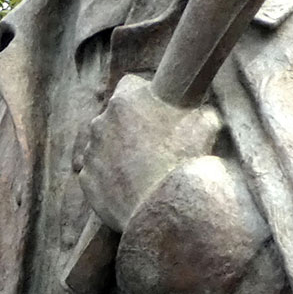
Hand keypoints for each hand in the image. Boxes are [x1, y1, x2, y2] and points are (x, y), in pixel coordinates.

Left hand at [78, 74, 222, 231]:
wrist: (165, 208)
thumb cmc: (185, 160)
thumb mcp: (206, 123)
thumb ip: (199, 110)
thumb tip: (204, 110)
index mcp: (126, 99)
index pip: (130, 84)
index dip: (144, 95)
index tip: (155, 109)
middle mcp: (101, 121)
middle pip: (114, 116)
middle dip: (129, 126)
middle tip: (153, 143)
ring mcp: (90, 151)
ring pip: (103, 145)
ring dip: (118, 153)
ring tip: (142, 170)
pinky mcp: (86, 180)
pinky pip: (96, 173)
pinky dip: (109, 178)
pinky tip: (131, 187)